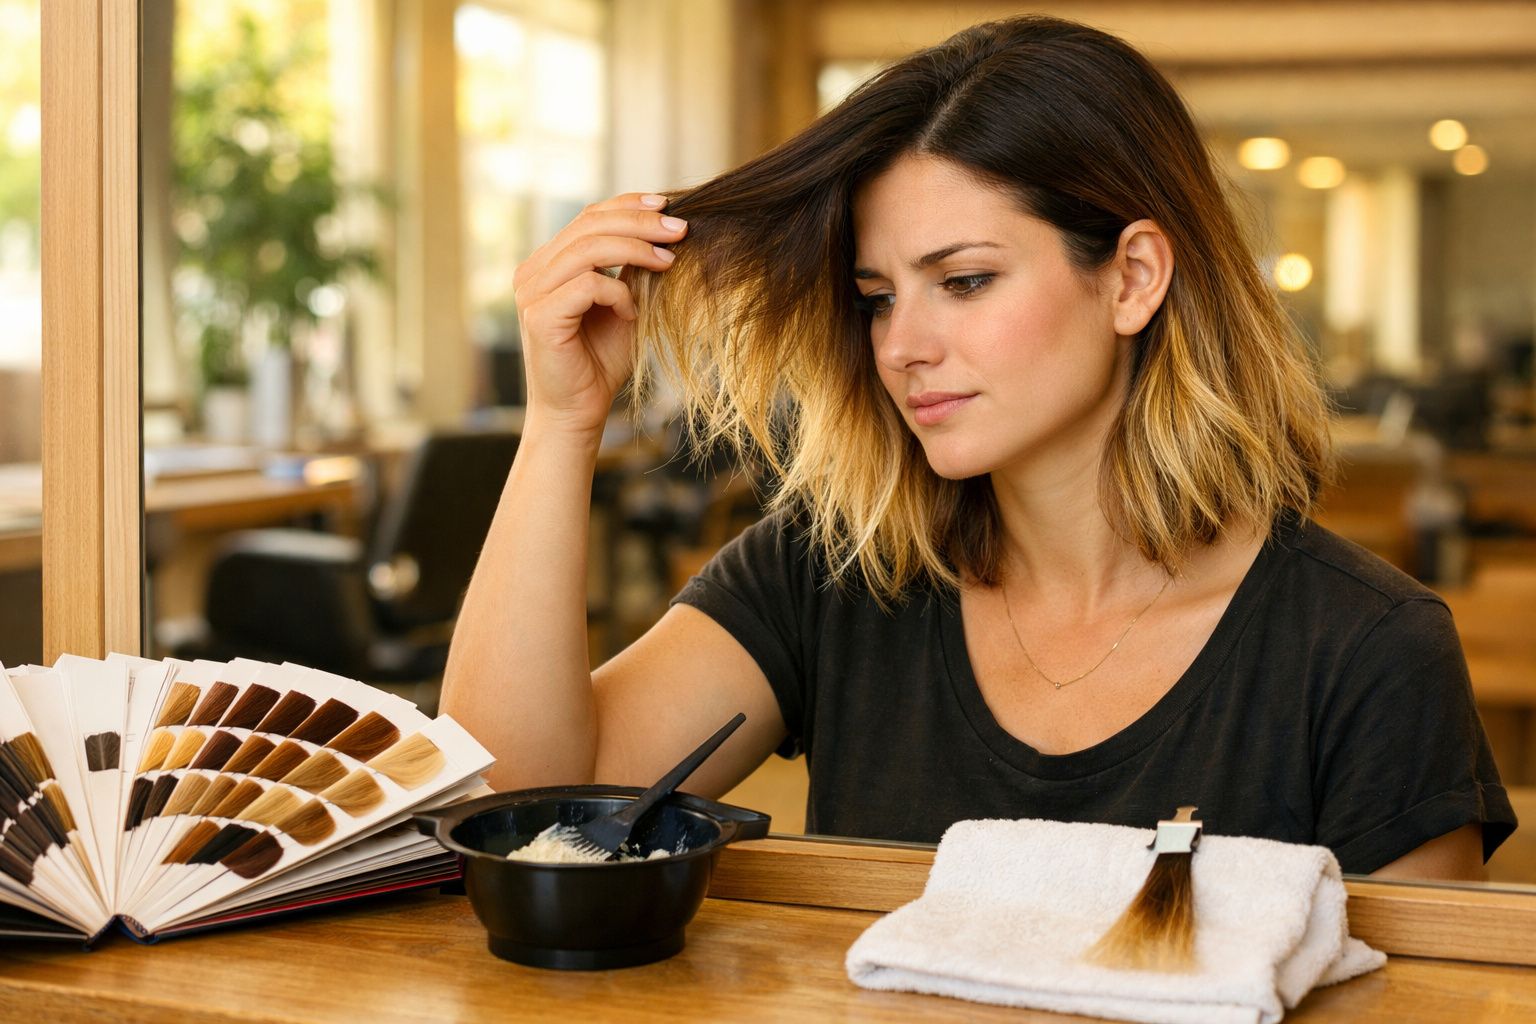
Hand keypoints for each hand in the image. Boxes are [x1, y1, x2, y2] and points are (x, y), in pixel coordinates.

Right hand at [512, 192, 687, 436]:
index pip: (587, 218)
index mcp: (548, 264)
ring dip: (635, 250)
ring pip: (588, 248)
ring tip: (669, 261)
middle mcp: (534, 272)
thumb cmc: (600, 363)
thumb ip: (632, 271)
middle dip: (640, 222)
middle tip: (680, 230)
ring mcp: (531, 292)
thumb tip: (665, 232)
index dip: (627, 205)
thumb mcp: (625, 306)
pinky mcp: (538, 315)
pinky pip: (587, 284)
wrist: (578, 413)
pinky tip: (633, 314)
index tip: (667, 206)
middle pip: (588, 224)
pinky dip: (618, 293)